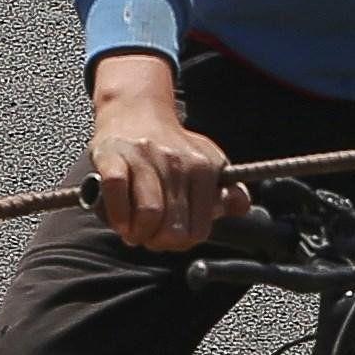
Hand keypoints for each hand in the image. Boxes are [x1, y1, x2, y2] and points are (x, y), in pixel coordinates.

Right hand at [86, 53, 239, 252]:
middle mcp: (177, 162)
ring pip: (148, 215)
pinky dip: (117, 215)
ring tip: (134, 229)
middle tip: (150, 235)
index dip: (183, 242)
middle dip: (158, 242)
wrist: (136, 111)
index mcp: (203, 167)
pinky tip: (120, 218)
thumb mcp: (209, 162)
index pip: (199, 230)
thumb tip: (241, 207)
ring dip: (138, 233)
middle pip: (173, 229)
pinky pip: (117, 194)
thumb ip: (228, 191)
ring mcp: (144, 158)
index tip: (172, 237)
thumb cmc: (173, 147)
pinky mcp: (113, 156)